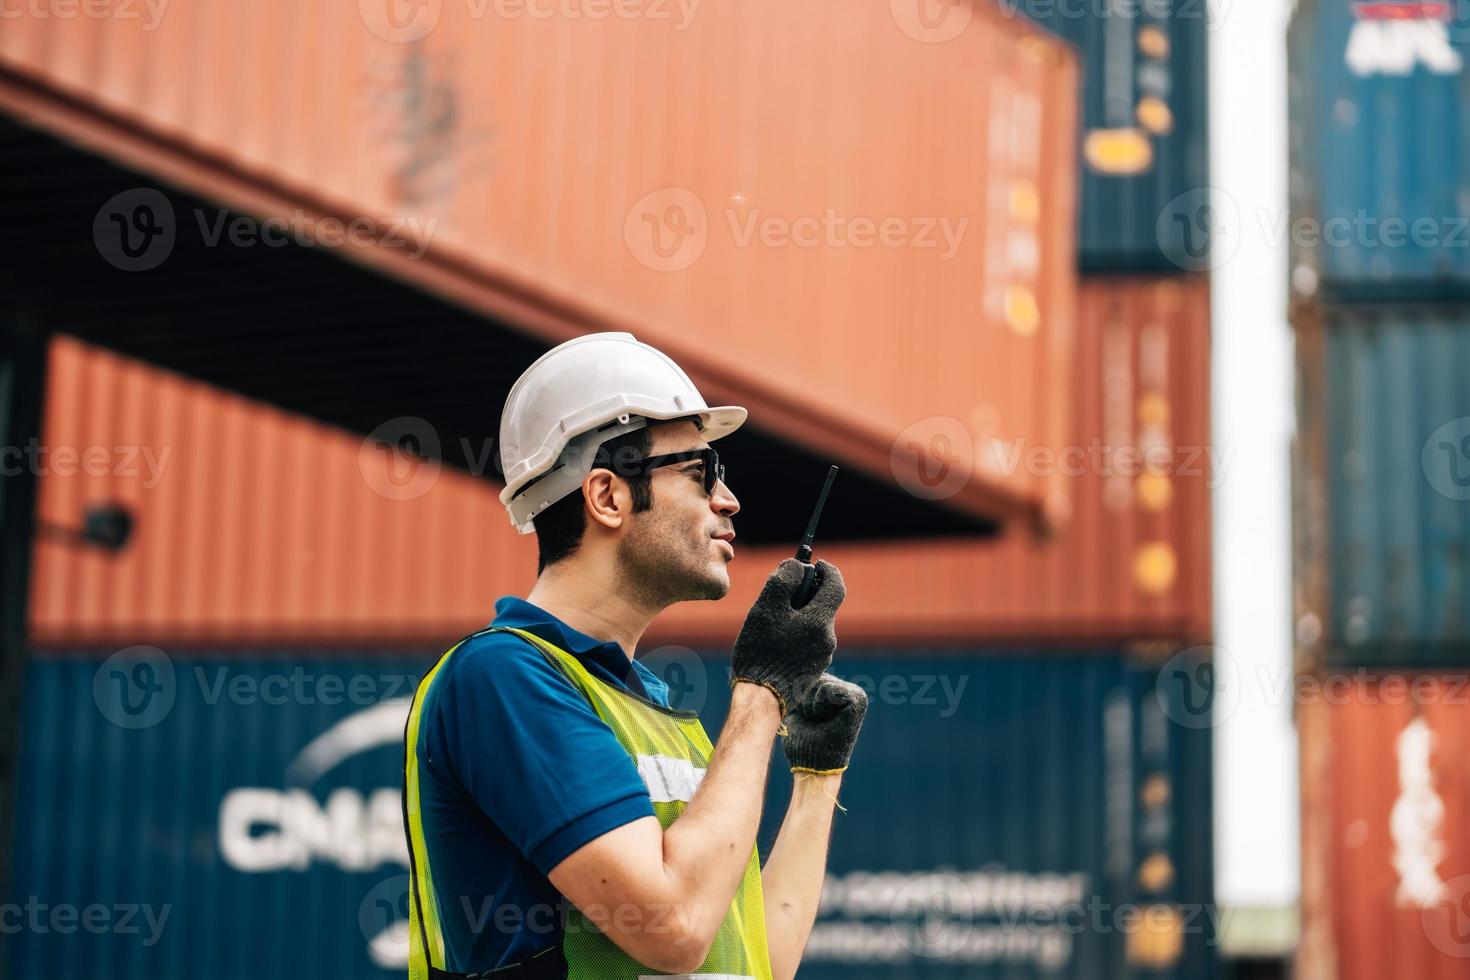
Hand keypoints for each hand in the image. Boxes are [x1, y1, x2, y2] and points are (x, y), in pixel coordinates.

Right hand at [730, 558, 844, 714]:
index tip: (815, 563)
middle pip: (822, 605)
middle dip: (805, 594)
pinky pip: (808, 642)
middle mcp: (828, 639)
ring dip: (798, 615)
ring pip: (813, 624)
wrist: (760, 699)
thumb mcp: (766, 608)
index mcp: (821, 622)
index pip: (836, 585)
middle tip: (780, 593)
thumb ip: (784, 580)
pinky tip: (772, 643)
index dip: (827, 570)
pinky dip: (795, 633)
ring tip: (770, 623)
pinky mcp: (812, 670)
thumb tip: (798, 565)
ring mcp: (822, 657)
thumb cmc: (760, 651)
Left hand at [782, 673, 867, 773]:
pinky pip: (829, 689)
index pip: (810, 674)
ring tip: (818, 722)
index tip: (806, 717)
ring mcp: (857, 694)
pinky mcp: (858, 701)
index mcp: (837, 690)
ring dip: (810, 704)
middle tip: (813, 721)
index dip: (800, 695)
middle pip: (815, 676)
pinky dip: (820, 705)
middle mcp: (850, 690)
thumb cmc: (802, 740)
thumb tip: (792, 667)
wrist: (811, 765)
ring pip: (820, 682)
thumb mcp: (797, 707)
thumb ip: (800, 687)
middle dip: (805, 699)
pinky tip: (825, 721)